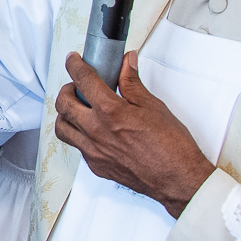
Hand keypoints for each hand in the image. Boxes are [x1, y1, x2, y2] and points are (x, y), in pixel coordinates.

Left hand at [55, 51, 214, 218]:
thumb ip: (132, 83)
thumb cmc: (172, 146)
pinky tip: (91, 131)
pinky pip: (77, 146)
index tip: (74, 60)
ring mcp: (93, 151)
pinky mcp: (96, 165)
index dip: (75, 65)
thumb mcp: (153, 106)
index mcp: (110, 112)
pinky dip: (79, 135)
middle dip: (66, 89)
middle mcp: (96, 131)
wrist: (178, 179)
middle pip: (63, 103)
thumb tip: (126, 63)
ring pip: (62, 128)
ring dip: (65, 114)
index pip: (83, 79)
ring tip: (78, 108)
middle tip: (77, 86)